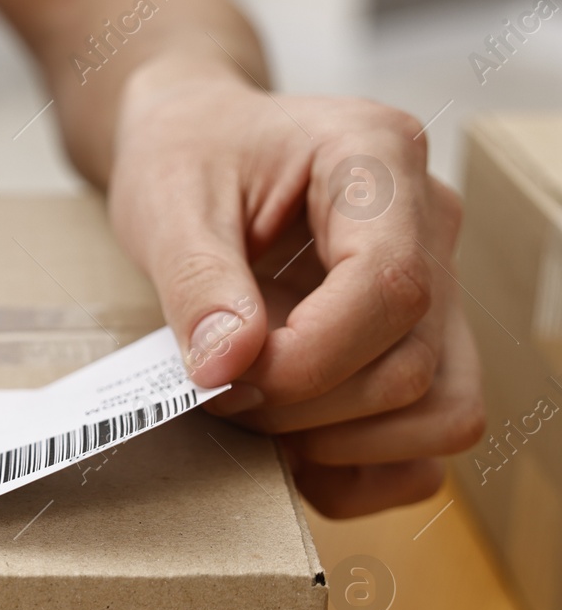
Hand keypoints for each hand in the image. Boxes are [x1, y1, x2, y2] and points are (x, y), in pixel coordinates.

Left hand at [108, 70, 484, 516]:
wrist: (196, 143)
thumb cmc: (187, 156)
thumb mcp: (166, 203)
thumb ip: (196, 282)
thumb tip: (226, 366)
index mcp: (378, 157)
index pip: (390, 288)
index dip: (307, 358)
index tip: (222, 374)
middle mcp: (430, 222)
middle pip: (411, 363)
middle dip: (303, 405)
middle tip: (217, 391)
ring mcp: (440, 288)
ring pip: (443, 409)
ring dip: (340, 442)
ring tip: (254, 413)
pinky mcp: (424, 341)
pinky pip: (430, 436)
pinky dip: (364, 467)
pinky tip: (291, 450)